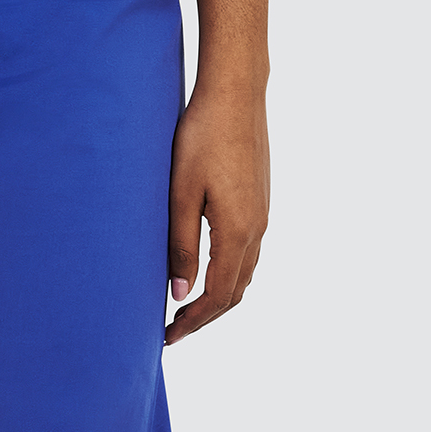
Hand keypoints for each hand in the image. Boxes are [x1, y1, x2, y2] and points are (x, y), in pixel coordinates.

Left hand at [165, 85, 268, 345]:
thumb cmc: (201, 137)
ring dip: (217, 297)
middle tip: (172, 331)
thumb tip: (179, 295)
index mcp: (238, 231)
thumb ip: (180, 247)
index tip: (167, 337)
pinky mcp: (260, 201)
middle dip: (205, 317)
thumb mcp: (180, 194)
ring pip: (244, 274)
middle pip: (236, 292)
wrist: (236, 93)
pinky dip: (228, 275)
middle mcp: (258, 228)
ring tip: (185, 308)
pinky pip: (248, 253)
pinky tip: (205, 272)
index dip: (193, 322)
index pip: (218, 296)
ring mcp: (263, 215)